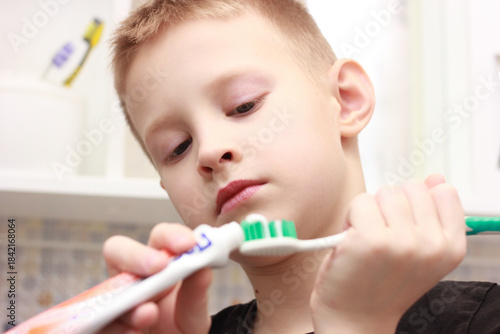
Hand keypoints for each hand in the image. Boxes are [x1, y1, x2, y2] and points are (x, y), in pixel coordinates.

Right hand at [98, 223, 211, 333]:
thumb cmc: (181, 328)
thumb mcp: (193, 313)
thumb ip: (196, 294)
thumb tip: (203, 270)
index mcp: (158, 264)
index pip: (159, 238)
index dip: (170, 236)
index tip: (188, 244)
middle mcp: (132, 278)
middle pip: (118, 250)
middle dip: (137, 255)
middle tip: (160, 265)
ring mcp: (114, 301)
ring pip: (106, 289)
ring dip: (128, 298)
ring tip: (149, 313)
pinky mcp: (105, 325)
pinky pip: (100, 323)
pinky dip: (116, 327)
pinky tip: (135, 332)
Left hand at [310, 174, 465, 332]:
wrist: (356, 318)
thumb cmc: (382, 283)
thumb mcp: (420, 251)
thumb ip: (432, 214)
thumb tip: (436, 179)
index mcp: (451, 247)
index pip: (444, 192)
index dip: (417, 203)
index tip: (405, 223)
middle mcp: (431, 245)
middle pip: (410, 188)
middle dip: (390, 206)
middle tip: (381, 234)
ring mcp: (402, 242)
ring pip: (384, 193)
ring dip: (369, 211)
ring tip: (365, 238)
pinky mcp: (370, 240)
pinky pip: (360, 201)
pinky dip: (351, 217)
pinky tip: (351, 241)